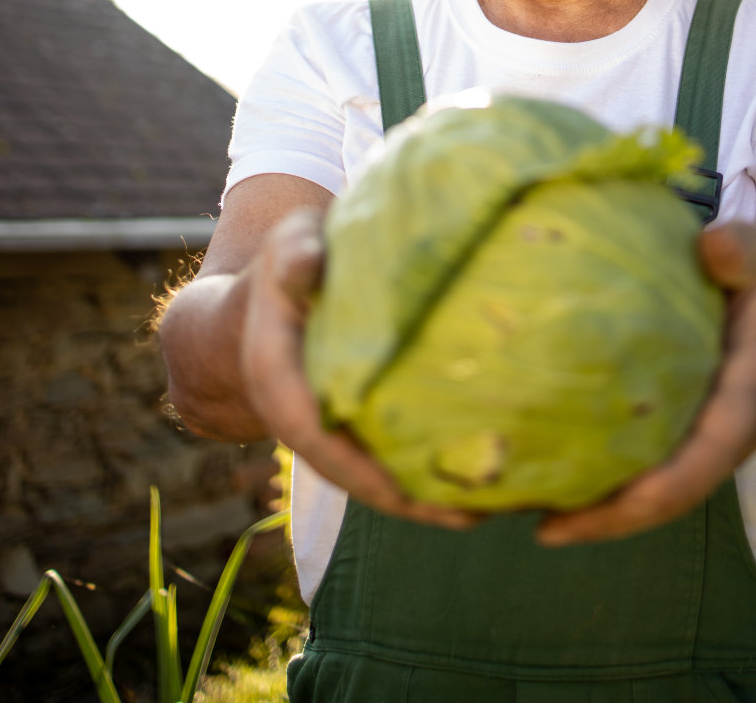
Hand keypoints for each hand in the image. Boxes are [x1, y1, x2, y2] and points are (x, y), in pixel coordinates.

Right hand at [241, 207, 476, 529]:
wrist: (267, 291)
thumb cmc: (290, 260)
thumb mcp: (289, 244)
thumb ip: (294, 254)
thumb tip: (308, 262)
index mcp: (276, 378)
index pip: (313, 435)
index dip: (358, 467)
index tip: (404, 490)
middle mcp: (298, 416)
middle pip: (350, 474)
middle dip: (406, 499)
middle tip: (472, 513)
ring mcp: (325, 427)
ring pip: (371, 476)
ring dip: (422, 499)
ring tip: (489, 509)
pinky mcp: (351, 426)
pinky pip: (383, 458)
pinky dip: (422, 475)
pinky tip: (476, 483)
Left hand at [537, 221, 755, 544]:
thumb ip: (740, 252)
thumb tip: (711, 243)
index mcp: (739, 411)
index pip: (702, 466)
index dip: (656, 494)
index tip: (609, 506)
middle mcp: (710, 446)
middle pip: (657, 500)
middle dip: (601, 519)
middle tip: (535, 524)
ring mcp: (684, 451)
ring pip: (634, 496)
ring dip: (579, 511)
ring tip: (505, 510)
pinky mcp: (661, 443)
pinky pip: (622, 473)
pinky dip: (577, 483)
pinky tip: (523, 481)